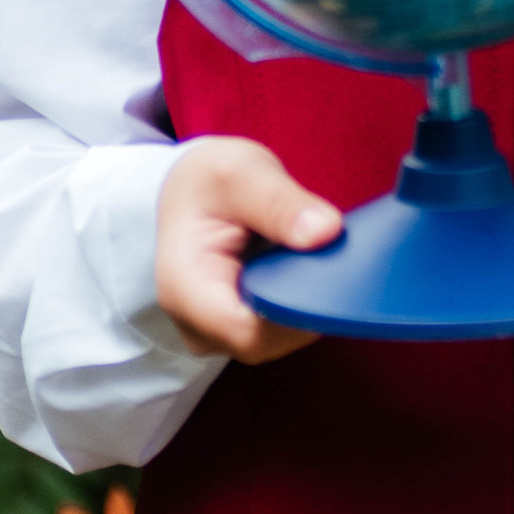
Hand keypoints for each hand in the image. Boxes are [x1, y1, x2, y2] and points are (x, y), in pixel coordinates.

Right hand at [155, 137, 339, 362]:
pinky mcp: (233, 330)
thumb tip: (326, 231)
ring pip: (278, 339)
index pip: (250, 332)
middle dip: (306, 304)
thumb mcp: (241, 173)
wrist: (190, 193)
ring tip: (309, 258)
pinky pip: (277, 331)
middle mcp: (194, 324)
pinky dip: (297, 304)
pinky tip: (300, 272)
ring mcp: (214, 333)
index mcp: (184, 289)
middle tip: (328, 256)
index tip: (328, 273)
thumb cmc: (208, 182)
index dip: (297, 311)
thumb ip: (281, 202)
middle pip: (269, 340)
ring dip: (304, 304)